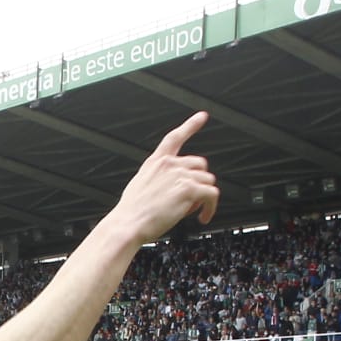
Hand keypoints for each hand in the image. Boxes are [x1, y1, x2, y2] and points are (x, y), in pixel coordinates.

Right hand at [109, 112, 217, 246]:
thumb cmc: (131, 212)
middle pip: (200, 165)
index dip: (190, 125)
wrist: (128, 224)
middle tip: (191, 199)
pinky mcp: (189, 189)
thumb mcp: (140, 186)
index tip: (202, 116)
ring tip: (192, 210)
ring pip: (208, 181)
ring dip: (203, 197)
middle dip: (199, 181)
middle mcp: (169, 165)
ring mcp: (180, 175)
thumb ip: (158, 180)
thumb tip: (174, 188)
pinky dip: (211, 208)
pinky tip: (203, 216)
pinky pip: (212, 195)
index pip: (175, 137)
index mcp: (156, 163)